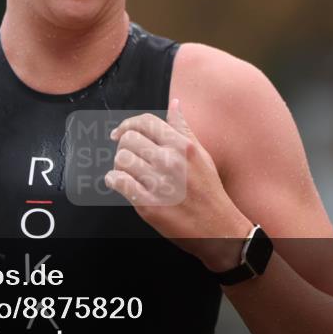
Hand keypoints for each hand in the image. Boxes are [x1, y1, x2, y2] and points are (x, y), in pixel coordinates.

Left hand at [106, 98, 252, 271]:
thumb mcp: (201, 155)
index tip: (119, 132)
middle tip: (129, 157)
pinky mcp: (149, 205)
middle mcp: (171, 161)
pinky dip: (113, 181)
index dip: (127, 125)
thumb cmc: (209, 191)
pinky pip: (119, 182)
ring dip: (119, 165)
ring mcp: (159, 183)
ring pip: (121, 160)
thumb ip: (183, 129)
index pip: (145, 122)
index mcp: (182, 146)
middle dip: (124, 147)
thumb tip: (174, 104)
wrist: (218, 229)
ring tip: (127, 172)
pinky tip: (118, 183)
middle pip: (128, 140)